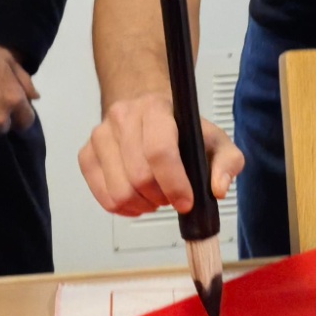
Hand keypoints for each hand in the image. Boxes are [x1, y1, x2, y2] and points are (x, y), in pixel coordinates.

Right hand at [78, 90, 245, 216]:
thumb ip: (228, 162)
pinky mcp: (87, 154)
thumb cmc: (181, 127)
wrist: (146, 109)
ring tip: (156, 197)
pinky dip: (123, 207)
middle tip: (172, 196)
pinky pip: (102, 196)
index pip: (159, 151)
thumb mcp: (215, 139)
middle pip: (139, 176)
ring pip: (119, 191)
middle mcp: (123, 117)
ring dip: (142, 204)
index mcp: (156, 108)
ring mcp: (100, 135)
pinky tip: (138, 200)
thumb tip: (218, 189)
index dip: (174, 183)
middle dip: (160, 196)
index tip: (186, 201)